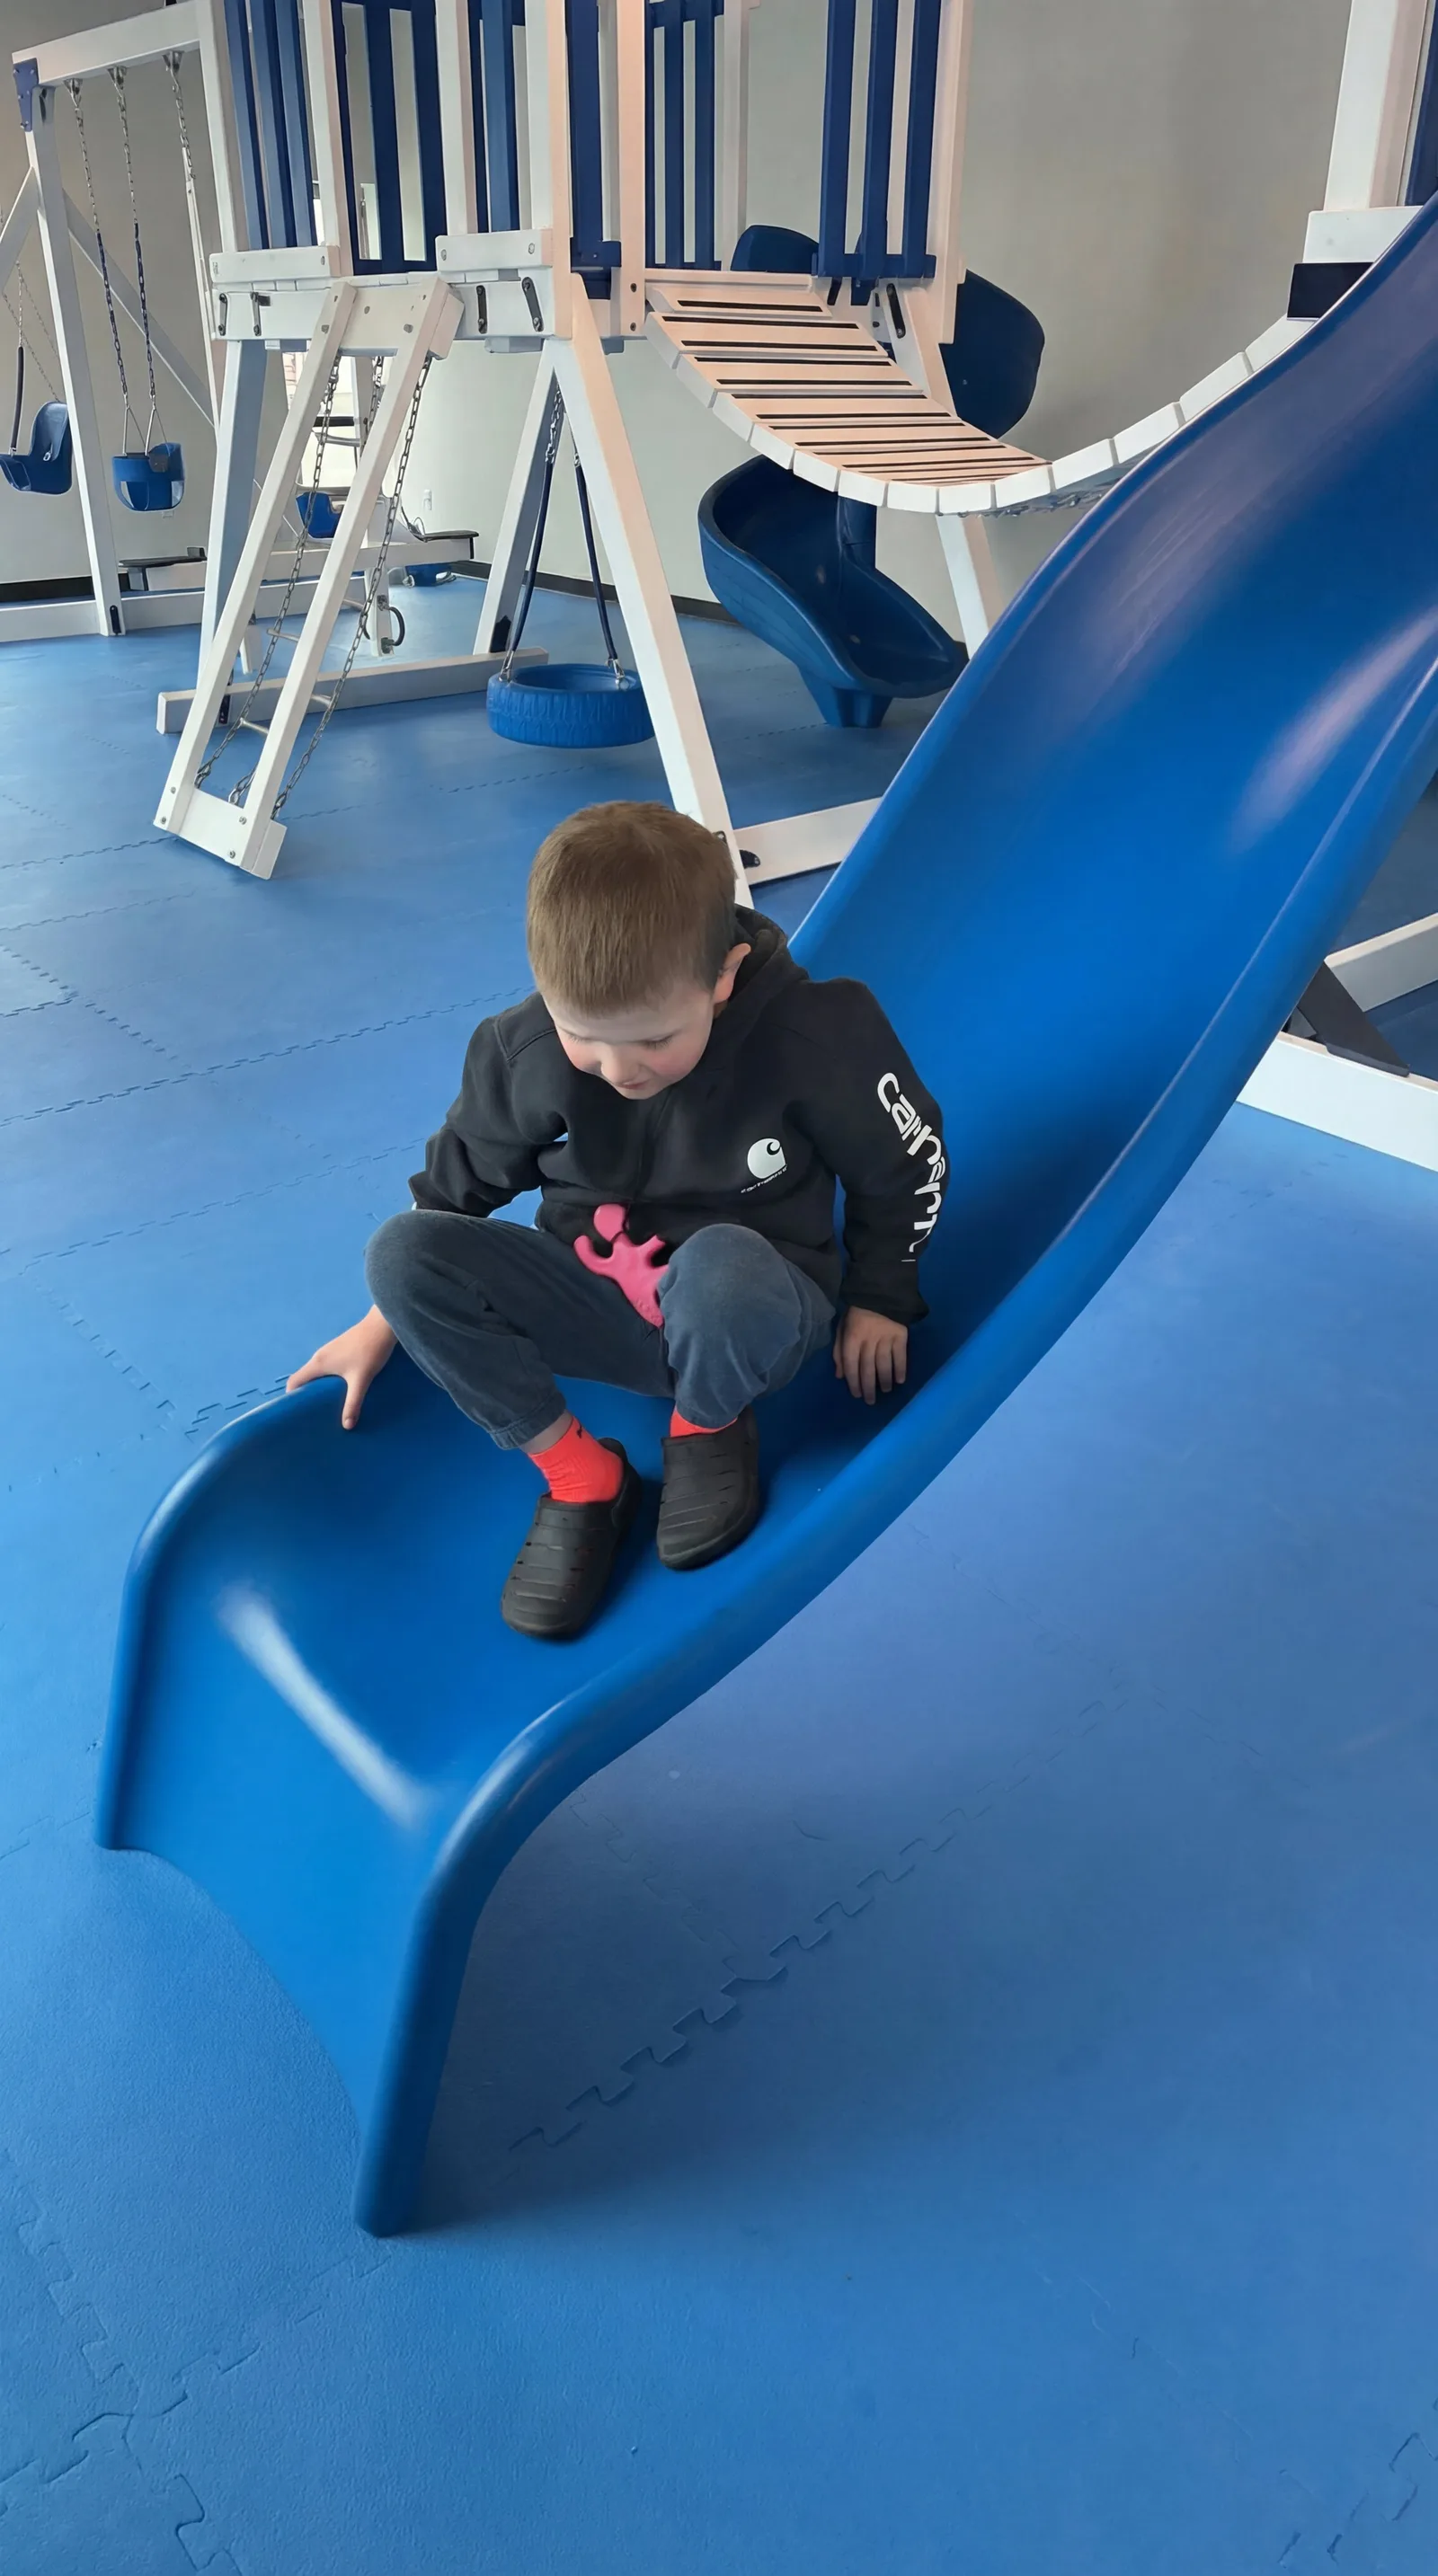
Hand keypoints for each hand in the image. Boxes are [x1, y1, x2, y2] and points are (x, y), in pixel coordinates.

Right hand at [287, 1305, 396, 1428]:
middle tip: (316, 1413)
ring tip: (329, 1405)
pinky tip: (342, 1389)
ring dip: (319, 1388)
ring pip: (317, 1373)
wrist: (382, 1326)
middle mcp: (319, 1357)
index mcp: (318, 1363)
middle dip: (308, 1395)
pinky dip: (329, 1380)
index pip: (294, 1381)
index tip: (299, 1413)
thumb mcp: (361, 1380)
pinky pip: (327, 1368)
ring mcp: (329, 1351)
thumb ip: (353, 1403)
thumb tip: (347, 1426)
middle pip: (305, 1379)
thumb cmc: (369, 1352)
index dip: (292, 1397)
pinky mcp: (339, 1349)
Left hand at [834, 1306, 907, 1403]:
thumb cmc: (857, 1312)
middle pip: (867, 1368)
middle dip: (868, 1387)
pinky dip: (901, 1369)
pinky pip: (901, 1356)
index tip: (856, 1394)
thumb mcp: (842, 1327)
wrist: (881, 1292)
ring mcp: (886, 1338)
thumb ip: (839, 1350)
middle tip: (870, 1401)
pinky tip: (900, 1380)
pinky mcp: (901, 1335)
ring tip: (885, 1390)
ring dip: (884, 1380)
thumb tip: (840, 1375)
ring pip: (884, 1364)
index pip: (851, 1364)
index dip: (853, 1382)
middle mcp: (868, 1340)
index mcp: (851, 1337)